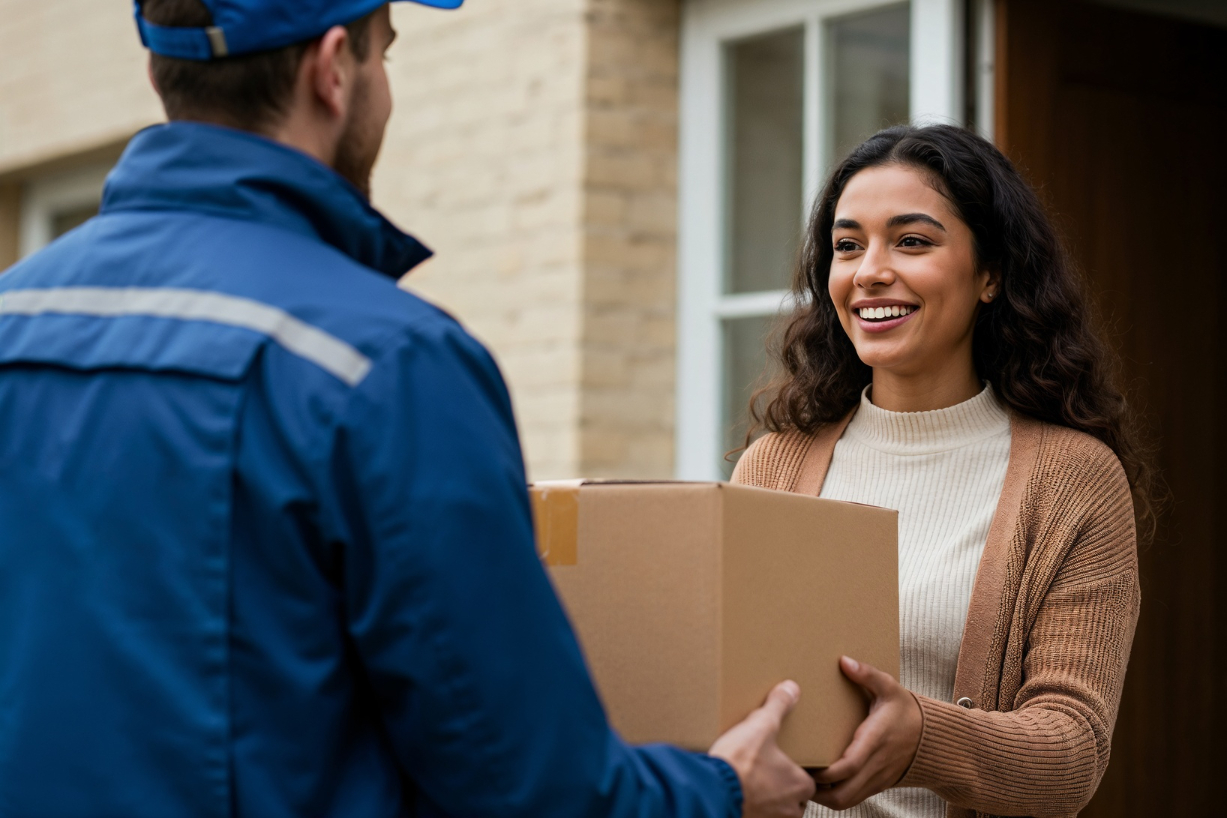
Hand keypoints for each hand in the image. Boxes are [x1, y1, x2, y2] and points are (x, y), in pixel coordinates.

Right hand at [709, 681, 815, 817]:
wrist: (712, 789)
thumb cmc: (740, 762)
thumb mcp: (761, 725)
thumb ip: (778, 706)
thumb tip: (791, 689)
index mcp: (799, 785)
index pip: (808, 781)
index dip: (796, 771)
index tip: (784, 762)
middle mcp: (789, 809)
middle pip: (794, 800)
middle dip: (782, 788)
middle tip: (767, 771)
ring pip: (776, 811)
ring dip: (767, 799)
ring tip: (751, 782)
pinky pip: (756, 815)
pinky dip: (750, 806)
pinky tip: (737, 791)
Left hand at [809, 657, 921, 810]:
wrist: (934, 738)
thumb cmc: (906, 710)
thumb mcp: (890, 687)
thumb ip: (867, 674)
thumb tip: (843, 661)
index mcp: (875, 741)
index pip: (849, 766)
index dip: (825, 772)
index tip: (805, 763)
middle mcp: (875, 765)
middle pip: (843, 794)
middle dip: (816, 791)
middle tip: (795, 774)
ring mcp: (876, 779)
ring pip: (845, 801)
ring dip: (823, 797)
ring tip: (803, 779)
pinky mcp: (876, 786)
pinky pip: (852, 799)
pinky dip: (834, 796)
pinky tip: (819, 783)